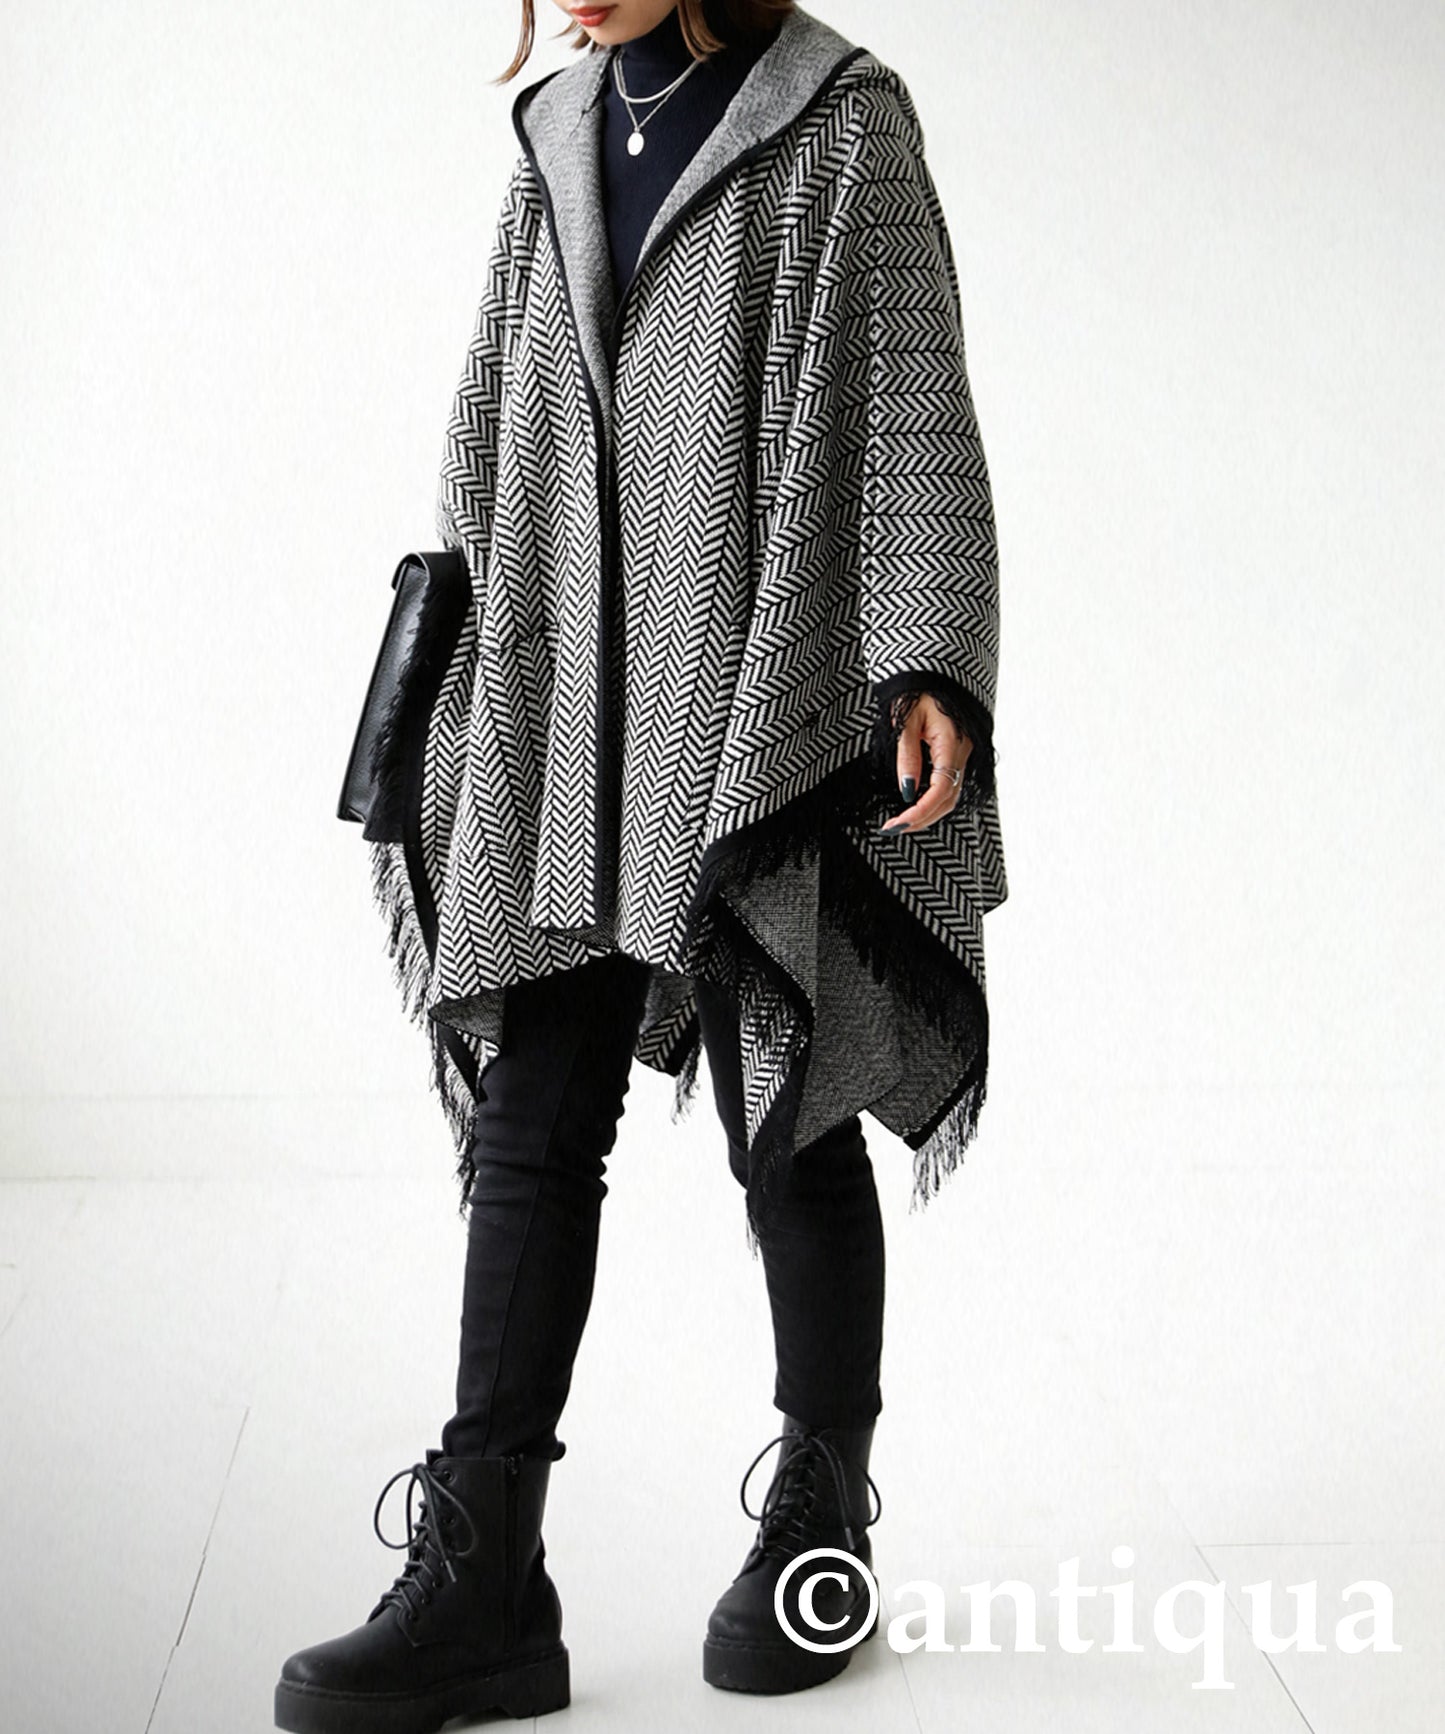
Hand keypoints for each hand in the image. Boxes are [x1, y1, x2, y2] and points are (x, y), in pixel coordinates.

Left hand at [879, 693, 971, 834]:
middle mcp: (963, 753)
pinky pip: (950, 785)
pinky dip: (933, 801)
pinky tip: (915, 805)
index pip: (940, 790)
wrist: (933, 672)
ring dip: (928, 813)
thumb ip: (907, 757)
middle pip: (948, 800)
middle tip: (893, 828)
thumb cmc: (916, 692)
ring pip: (951, 796)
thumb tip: (907, 792)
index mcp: (952, 744)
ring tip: (901, 822)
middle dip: (922, 819)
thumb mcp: (905, 723)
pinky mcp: (958, 755)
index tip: (897, 824)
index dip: (920, 812)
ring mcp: (964, 755)